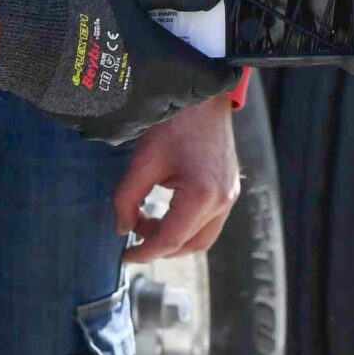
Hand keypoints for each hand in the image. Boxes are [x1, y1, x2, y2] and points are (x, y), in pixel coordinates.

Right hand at [0, 0, 240, 145]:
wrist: (25, 42)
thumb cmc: (81, 7)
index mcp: (167, 69)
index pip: (216, 79)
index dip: (225, 69)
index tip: (224, 58)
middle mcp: (152, 104)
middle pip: (189, 95)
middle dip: (190, 75)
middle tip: (176, 48)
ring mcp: (125, 122)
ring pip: (160, 111)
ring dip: (161, 92)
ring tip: (143, 62)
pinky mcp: (100, 131)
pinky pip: (131, 121)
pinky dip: (133, 105)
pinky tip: (116, 80)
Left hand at [115, 96, 241, 262]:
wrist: (205, 97)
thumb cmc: (174, 125)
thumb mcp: (143, 161)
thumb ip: (127, 200)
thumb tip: (122, 229)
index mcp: (202, 195)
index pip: (170, 240)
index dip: (144, 253)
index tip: (124, 257)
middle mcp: (222, 201)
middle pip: (188, 245)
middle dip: (159, 247)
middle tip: (134, 237)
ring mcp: (230, 196)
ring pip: (202, 238)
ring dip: (175, 239)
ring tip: (149, 224)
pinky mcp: (231, 189)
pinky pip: (210, 222)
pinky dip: (188, 226)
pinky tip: (167, 213)